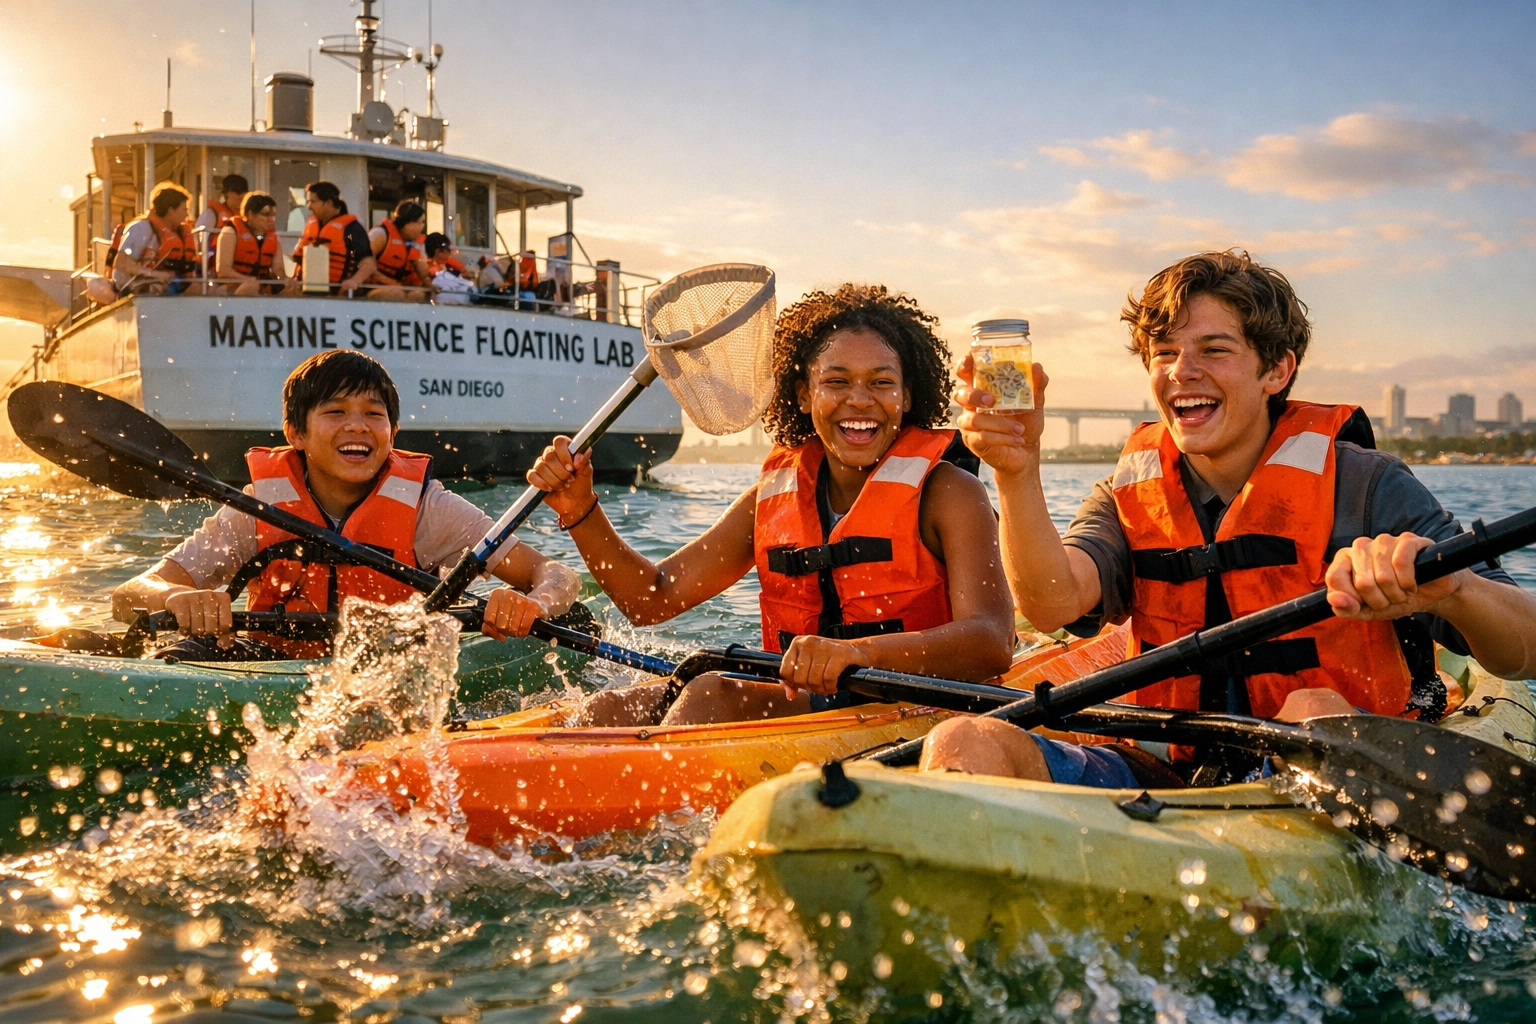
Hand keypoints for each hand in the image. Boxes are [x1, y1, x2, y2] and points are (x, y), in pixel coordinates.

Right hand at [163, 588, 233, 637]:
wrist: (179, 595)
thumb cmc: (200, 609)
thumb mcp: (215, 616)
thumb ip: (223, 631)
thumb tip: (224, 644)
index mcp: (223, 599)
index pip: (226, 625)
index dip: (219, 632)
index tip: (213, 631)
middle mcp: (210, 595)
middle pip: (211, 628)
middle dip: (205, 633)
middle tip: (200, 629)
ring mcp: (194, 597)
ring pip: (197, 628)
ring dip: (193, 632)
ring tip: (191, 627)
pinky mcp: (180, 602)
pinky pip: (184, 625)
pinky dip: (183, 630)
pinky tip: (183, 627)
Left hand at [481, 587, 545, 639]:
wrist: (539, 601)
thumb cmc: (516, 611)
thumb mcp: (499, 615)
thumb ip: (490, 627)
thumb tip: (498, 636)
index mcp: (497, 595)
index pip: (488, 619)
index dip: (494, 628)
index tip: (499, 628)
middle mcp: (508, 594)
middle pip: (500, 625)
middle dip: (506, 631)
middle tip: (511, 628)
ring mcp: (521, 599)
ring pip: (512, 627)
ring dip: (515, 632)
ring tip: (518, 628)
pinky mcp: (533, 606)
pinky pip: (524, 627)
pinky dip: (523, 632)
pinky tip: (524, 629)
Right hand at [526, 436, 597, 521]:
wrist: (575, 503)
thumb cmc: (581, 485)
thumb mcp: (586, 473)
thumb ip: (585, 461)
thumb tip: (584, 452)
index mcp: (565, 449)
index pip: (559, 442)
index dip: (564, 454)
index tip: (571, 467)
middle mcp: (551, 454)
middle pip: (549, 456)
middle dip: (561, 472)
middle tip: (570, 480)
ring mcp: (541, 465)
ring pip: (541, 467)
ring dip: (554, 480)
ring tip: (563, 486)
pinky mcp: (535, 477)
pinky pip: (531, 476)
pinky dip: (541, 483)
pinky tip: (550, 489)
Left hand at [779, 635, 870, 696]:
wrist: (856, 651)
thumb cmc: (831, 659)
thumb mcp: (809, 665)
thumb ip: (795, 680)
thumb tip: (790, 695)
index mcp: (798, 643)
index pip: (785, 671)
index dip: (794, 683)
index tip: (805, 684)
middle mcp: (808, 642)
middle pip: (799, 678)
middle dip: (810, 688)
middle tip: (819, 686)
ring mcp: (823, 647)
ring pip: (813, 680)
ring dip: (822, 689)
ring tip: (827, 687)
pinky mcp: (839, 653)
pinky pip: (828, 678)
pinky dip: (831, 687)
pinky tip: (834, 685)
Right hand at [955, 353, 1048, 476]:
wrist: (1028, 451)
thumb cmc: (1026, 422)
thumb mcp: (1035, 402)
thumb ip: (1036, 384)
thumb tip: (1036, 366)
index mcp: (984, 389)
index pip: (966, 373)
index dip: (964, 365)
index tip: (970, 360)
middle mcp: (972, 405)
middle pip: (960, 394)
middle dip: (974, 396)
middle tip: (991, 401)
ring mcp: (970, 424)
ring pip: (975, 419)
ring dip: (1000, 424)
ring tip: (1020, 430)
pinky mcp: (973, 442)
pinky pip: (982, 437)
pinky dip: (1002, 437)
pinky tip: (1017, 439)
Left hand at [1325, 533, 1462, 620]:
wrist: (1427, 594)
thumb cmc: (1392, 598)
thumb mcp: (1366, 611)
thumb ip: (1346, 608)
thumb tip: (1335, 599)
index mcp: (1345, 559)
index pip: (1334, 576)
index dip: (1351, 598)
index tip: (1364, 604)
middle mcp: (1361, 546)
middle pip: (1362, 582)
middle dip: (1379, 601)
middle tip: (1389, 600)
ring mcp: (1384, 540)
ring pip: (1383, 575)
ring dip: (1396, 594)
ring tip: (1401, 593)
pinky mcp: (1408, 540)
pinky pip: (1402, 562)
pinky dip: (1408, 582)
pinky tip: (1412, 585)